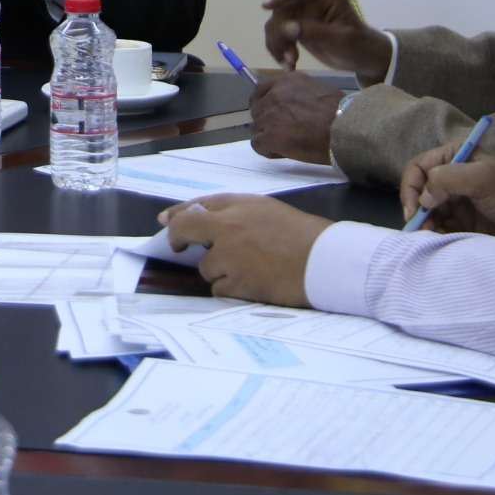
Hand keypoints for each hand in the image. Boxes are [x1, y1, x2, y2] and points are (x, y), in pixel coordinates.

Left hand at [160, 194, 329, 305]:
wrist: (327, 260)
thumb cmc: (303, 235)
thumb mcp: (266, 209)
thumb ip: (231, 210)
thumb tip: (194, 216)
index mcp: (237, 205)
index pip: (195, 206)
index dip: (178, 215)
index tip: (167, 223)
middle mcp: (228, 227)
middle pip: (185, 230)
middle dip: (179, 239)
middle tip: (180, 248)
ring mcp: (230, 256)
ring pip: (206, 266)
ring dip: (220, 270)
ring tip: (251, 269)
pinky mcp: (237, 283)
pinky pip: (220, 289)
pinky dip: (231, 289)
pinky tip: (253, 284)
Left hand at [247, 72, 341, 164]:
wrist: (345, 128)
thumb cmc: (341, 112)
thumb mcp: (318, 91)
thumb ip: (300, 95)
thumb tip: (295, 105)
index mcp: (286, 81)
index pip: (261, 90)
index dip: (265, 104)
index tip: (273, 114)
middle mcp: (273, 95)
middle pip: (257, 110)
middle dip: (266, 121)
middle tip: (281, 132)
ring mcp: (268, 115)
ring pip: (256, 128)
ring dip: (268, 136)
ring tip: (287, 144)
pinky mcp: (268, 136)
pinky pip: (258, 145)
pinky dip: (268, 150)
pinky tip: (285, 152)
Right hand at [260, 0, 391, 77]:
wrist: (364, 59)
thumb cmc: (358, 45)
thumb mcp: (340, 39)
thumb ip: (314, 32)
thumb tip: (287, 28)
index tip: (266, 6)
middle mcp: (311, 1)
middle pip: (282, 7)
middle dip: (280, 31)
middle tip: (287, 53)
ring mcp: (302, 14)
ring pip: (277, 23)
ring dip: (278, 43)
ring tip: (291, 63)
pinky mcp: (296, 28)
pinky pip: (278, 36)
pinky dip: (279, 50)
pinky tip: (289, 64)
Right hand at [399, 151, 494, 234]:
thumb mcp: (482, 178)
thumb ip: (447, 180)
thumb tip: (423, 199)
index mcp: (453, 157)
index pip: (417, 168)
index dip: (410, 187)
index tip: (415, 210)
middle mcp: (450, 177)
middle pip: (418, 191)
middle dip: (416, 209)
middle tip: (420, 228)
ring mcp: (455, 200)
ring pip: (426, 211)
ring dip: (424, 223)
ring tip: (429, 236)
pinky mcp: (461, 221)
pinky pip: (439, 226)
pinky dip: (434, 233)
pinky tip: (438, 240)